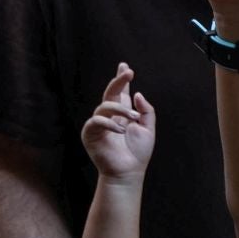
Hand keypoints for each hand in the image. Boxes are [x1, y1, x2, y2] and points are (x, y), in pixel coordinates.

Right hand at [81, 63, 155, 181]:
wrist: (129, 171)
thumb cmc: (138, 152)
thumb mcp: (148, 129)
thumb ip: (146, 111)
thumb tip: (138, 94)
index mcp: (123, 114)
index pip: (121, 93)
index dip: (121, 80)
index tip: (125, 66)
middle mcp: (110, 116)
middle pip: (110, 93)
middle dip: (118, 81)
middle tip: (128, 73)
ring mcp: (99, 123)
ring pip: (105, 106)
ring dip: (121, 110)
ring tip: (133, 118)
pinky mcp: (90, 133)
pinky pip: (96, 121)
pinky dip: (109, 123)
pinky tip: (121, 130)